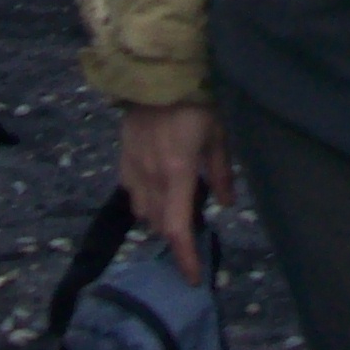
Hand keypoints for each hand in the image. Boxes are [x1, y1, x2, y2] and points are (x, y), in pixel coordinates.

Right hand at [119, 102, 233, 282]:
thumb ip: (221, 173)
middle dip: (176, 234)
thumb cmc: (195, 100)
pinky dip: (146, 200)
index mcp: (177, 173)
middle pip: (159, 224)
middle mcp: (151, 177)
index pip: (176, 229)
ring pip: (143, 211)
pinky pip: (132, 192)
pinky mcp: (123, 158)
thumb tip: (226, 205)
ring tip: (179, 207)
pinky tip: (160, 188)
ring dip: (160, 218)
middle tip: (196, 227)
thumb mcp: (218, 134)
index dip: (184, 257)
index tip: (192, 277)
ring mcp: (133, 168)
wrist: (156, 72)